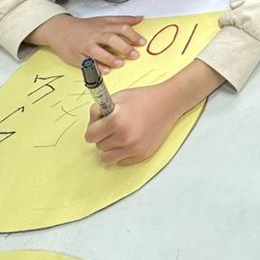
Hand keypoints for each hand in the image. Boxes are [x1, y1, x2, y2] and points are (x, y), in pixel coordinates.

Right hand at [28, 14, 144, 72]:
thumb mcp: (104, 19)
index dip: (133, 35)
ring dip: (109, 58)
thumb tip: (140, 18)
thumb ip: (122, 20)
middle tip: (135, 55)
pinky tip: (105, 71)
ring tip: (120, 64)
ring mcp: (84, 46)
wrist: (60, 29)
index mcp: (103, 26)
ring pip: (97, 51)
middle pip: (110, 39)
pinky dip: (95, 67)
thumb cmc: (85, 26)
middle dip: (124, 47)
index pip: (121, 28)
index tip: (142, 43)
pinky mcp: (76, 56)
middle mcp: (95, 35)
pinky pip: (86, 63)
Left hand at [84, 60, 223, 164]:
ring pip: (107, 157)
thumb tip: (92, 122)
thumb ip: (100, 109)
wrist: (168, 103)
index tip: (99, 125)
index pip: (90, 136)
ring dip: (111, 147)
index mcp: (116, 121)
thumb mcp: (118, 97)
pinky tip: (130, 140)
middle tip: (114, 126)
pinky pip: (121, 161)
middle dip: (104, 136)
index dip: (93, 128)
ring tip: (121, 135)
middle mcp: (125, 137)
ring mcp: (134, 148)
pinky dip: (122, 153)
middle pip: (99, 146)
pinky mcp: (142, 155)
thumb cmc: (144, 98)